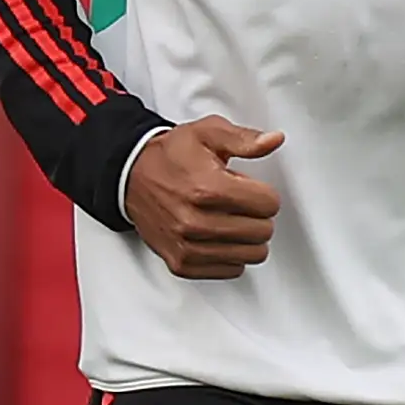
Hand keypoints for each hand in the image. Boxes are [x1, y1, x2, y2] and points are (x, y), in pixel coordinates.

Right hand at [122, 115, 281, 279]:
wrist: (131, 177)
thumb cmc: (170, 156)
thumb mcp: (207, 133)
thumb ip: (244, 139)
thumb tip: (273, 140)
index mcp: (207, 188)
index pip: (269, 204)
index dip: (265, 194)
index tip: (252, 190)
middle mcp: (195, 221)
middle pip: (262, 232)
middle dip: (258, 216)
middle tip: (242, 205)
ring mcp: (187, 246)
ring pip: (250, 255)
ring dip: (247, 238)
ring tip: (232, 220)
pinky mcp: (181, 263)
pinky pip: (230, 270)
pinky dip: (231, 255)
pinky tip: (220, 237)